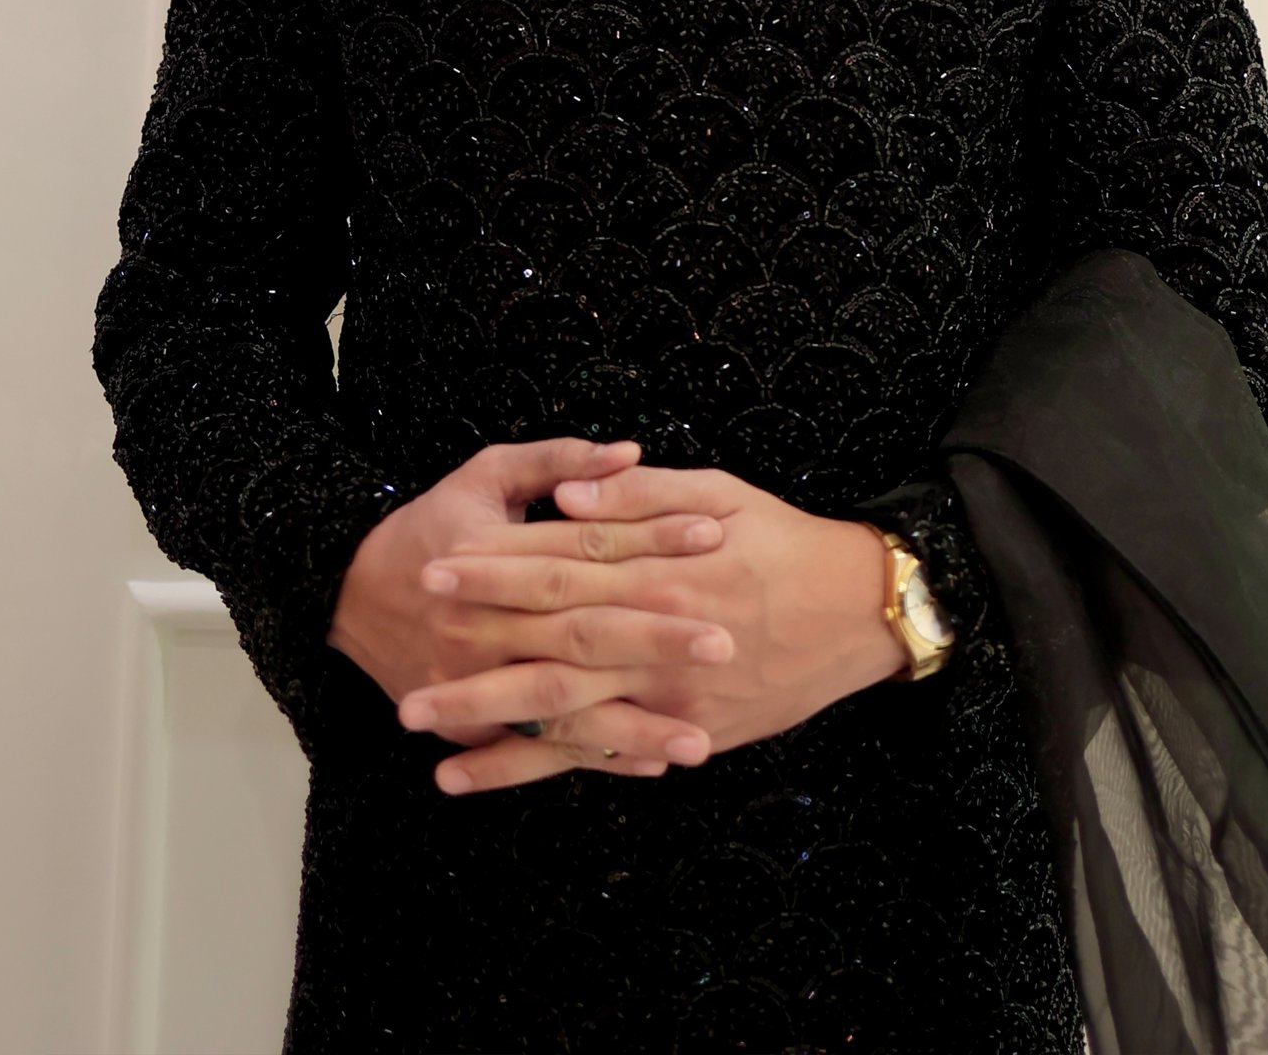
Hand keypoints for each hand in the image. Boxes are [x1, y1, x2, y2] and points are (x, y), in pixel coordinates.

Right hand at [324, 436, 734, 782]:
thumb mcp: (486, 474)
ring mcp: (474, 683)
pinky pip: (539, 748)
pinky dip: (594, 757)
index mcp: (493, 557)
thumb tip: (632, 452)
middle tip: (723, 643)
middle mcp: (484, 625)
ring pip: (564, 710)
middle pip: (582, 635)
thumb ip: (558, 461)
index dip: (649, 542)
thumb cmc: (432, 524)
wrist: (347, 593)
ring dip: (633, 728)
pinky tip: (649, 763)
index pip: (586, 549)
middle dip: (654, 643)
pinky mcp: (470, 725)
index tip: (713, 537)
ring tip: (699, 739)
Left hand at [395, 463, 904, 793]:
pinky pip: (606, 756)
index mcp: (660, 570)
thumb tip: (565, 494)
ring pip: (569, 719)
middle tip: (407, 680)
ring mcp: (671, 697)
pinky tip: (489, 776)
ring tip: (427, 741)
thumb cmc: (784, 540)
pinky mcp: (687, 732)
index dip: (495, 570)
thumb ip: (639, 493)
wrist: (860, 610)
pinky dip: (546, 769)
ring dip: (495, 731)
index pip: (559, 567)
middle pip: (550, 652)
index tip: (437, 569)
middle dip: (475, 665)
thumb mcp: (719, 491)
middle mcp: (658, 640)